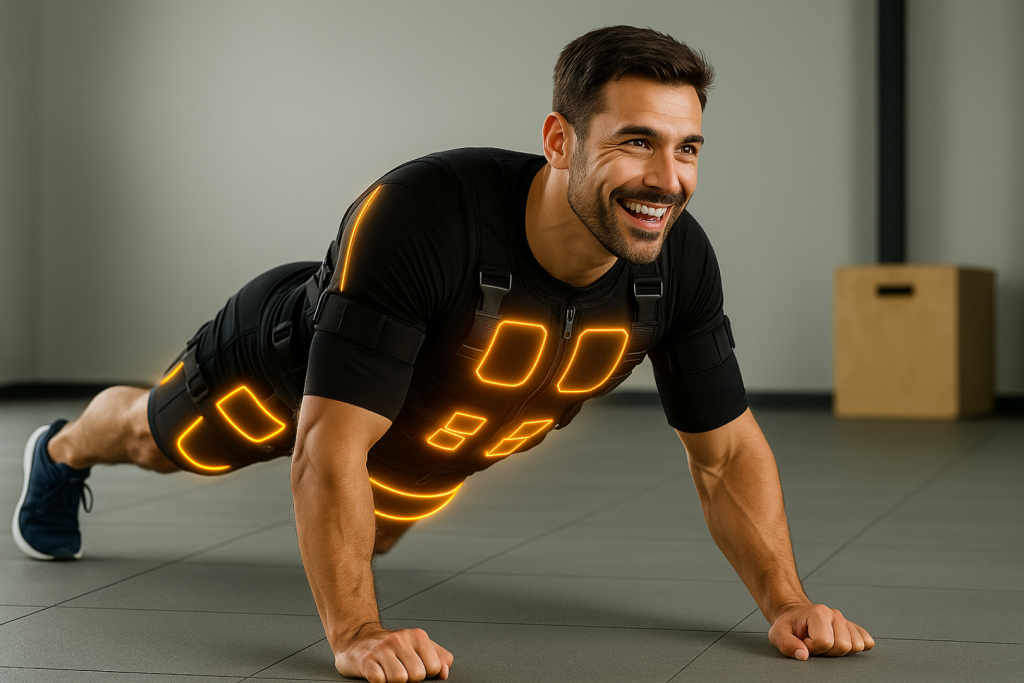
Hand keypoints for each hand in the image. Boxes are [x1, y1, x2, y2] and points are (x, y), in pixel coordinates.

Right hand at [335, 624, 453, 681]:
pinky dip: (380, 682)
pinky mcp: (365, 661)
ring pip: (399, 679)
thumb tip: (445, 672)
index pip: (434, 667)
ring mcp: (381, 649)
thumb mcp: (418, 645)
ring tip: (389, 673)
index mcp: (417, 636)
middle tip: (401, 670)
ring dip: (394, 681)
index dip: (426, 673)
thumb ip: (438, 656)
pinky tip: (378, 673)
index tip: (416, 668)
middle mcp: (399, 640)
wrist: (357, 638)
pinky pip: (379, 680)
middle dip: (410, 679)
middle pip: (417, 675)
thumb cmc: (390, 645)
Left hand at [768, 603, 874, 659]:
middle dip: (827, 651)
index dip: (812, 647)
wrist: (796, 615)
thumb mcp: (778, 633)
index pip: (824, 641)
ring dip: (839, 650)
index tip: (804, 642)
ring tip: (825, 643)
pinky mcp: (854, 628)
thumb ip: (787, 644)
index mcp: (819, 613)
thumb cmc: (789, 625)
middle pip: (843, 645)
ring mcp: (846, 621)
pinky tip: (839, 643)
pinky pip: (866, 642)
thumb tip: (803, 655)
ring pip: (856, 646)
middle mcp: (835, 615)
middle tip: (814, 643)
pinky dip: (855, 648)